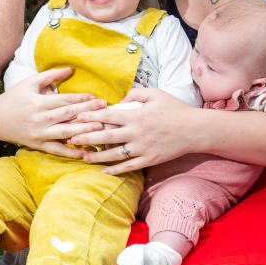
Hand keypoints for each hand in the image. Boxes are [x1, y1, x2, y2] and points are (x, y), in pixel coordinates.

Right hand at [0, 68, 105, 157]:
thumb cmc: (15, 97)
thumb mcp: (30, 82)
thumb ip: (51, 75)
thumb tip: (71, 69)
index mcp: (39, 102)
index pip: (65, 100)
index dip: (82, 99)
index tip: (97, 98)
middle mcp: (40, 118)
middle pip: (68, 115)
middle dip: (88, 112)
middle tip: (106, 109)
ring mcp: (39, 133)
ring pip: (65, 132)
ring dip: (84, 130)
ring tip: (100, 128)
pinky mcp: (38, 144)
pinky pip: (57, 150)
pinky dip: (71, 152)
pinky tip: (85, 152)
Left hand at [69, 86, 195, 175]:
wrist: (195, 130)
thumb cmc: (175, 109)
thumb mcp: (156, 94)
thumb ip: (135, 93)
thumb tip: (120, 99)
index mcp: (136, 115)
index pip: (108, 116)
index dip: (90, 116)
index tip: (76, 117)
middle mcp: (137, 133)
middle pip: (106, 137)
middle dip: (86, 138)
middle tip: (70, 139)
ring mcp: (142, 148)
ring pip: (114, 154)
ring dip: (96, 156)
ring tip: (82, 157)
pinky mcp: (149, 160)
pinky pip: (129, 166)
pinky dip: (115, 169)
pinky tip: (103, 170)